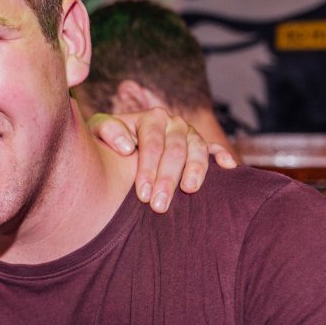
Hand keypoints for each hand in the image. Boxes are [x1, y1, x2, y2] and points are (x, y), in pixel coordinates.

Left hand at [88, 109, 237, 212]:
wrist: (116, 145)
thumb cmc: (106, 142)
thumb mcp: (97, 132)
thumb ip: (107, 131)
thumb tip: (127, 146)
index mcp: (150, 118)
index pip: (153, 144)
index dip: (148, 169)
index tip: (142, 195)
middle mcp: (173, 123)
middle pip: (176, 151)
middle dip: (167, 180)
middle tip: (159, 206)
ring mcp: (189, 134)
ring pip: (197, 151)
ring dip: (195, 172)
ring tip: (189, 192)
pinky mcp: (200, 145)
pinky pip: (214, 149)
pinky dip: (222, 156)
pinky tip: (228, 167)